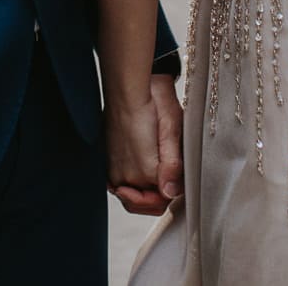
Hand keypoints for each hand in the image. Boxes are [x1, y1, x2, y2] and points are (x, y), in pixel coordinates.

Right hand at [107, 74, 184, 215]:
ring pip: (131, 195)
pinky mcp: (107, 160)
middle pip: (144, 203)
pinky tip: (143, 167)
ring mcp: (112, 168)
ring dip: (144, 191)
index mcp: (143, 171)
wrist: (130, 84)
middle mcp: (123, 175)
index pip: (160, 203)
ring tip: (159, 170)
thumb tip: (171, 194)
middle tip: (172, 177)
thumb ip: (171, 166)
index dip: (172, 196)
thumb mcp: (172, 132)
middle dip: (158, 196)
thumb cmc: (154, 102)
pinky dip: (131, 182)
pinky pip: (120, 183)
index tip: (180, 183)